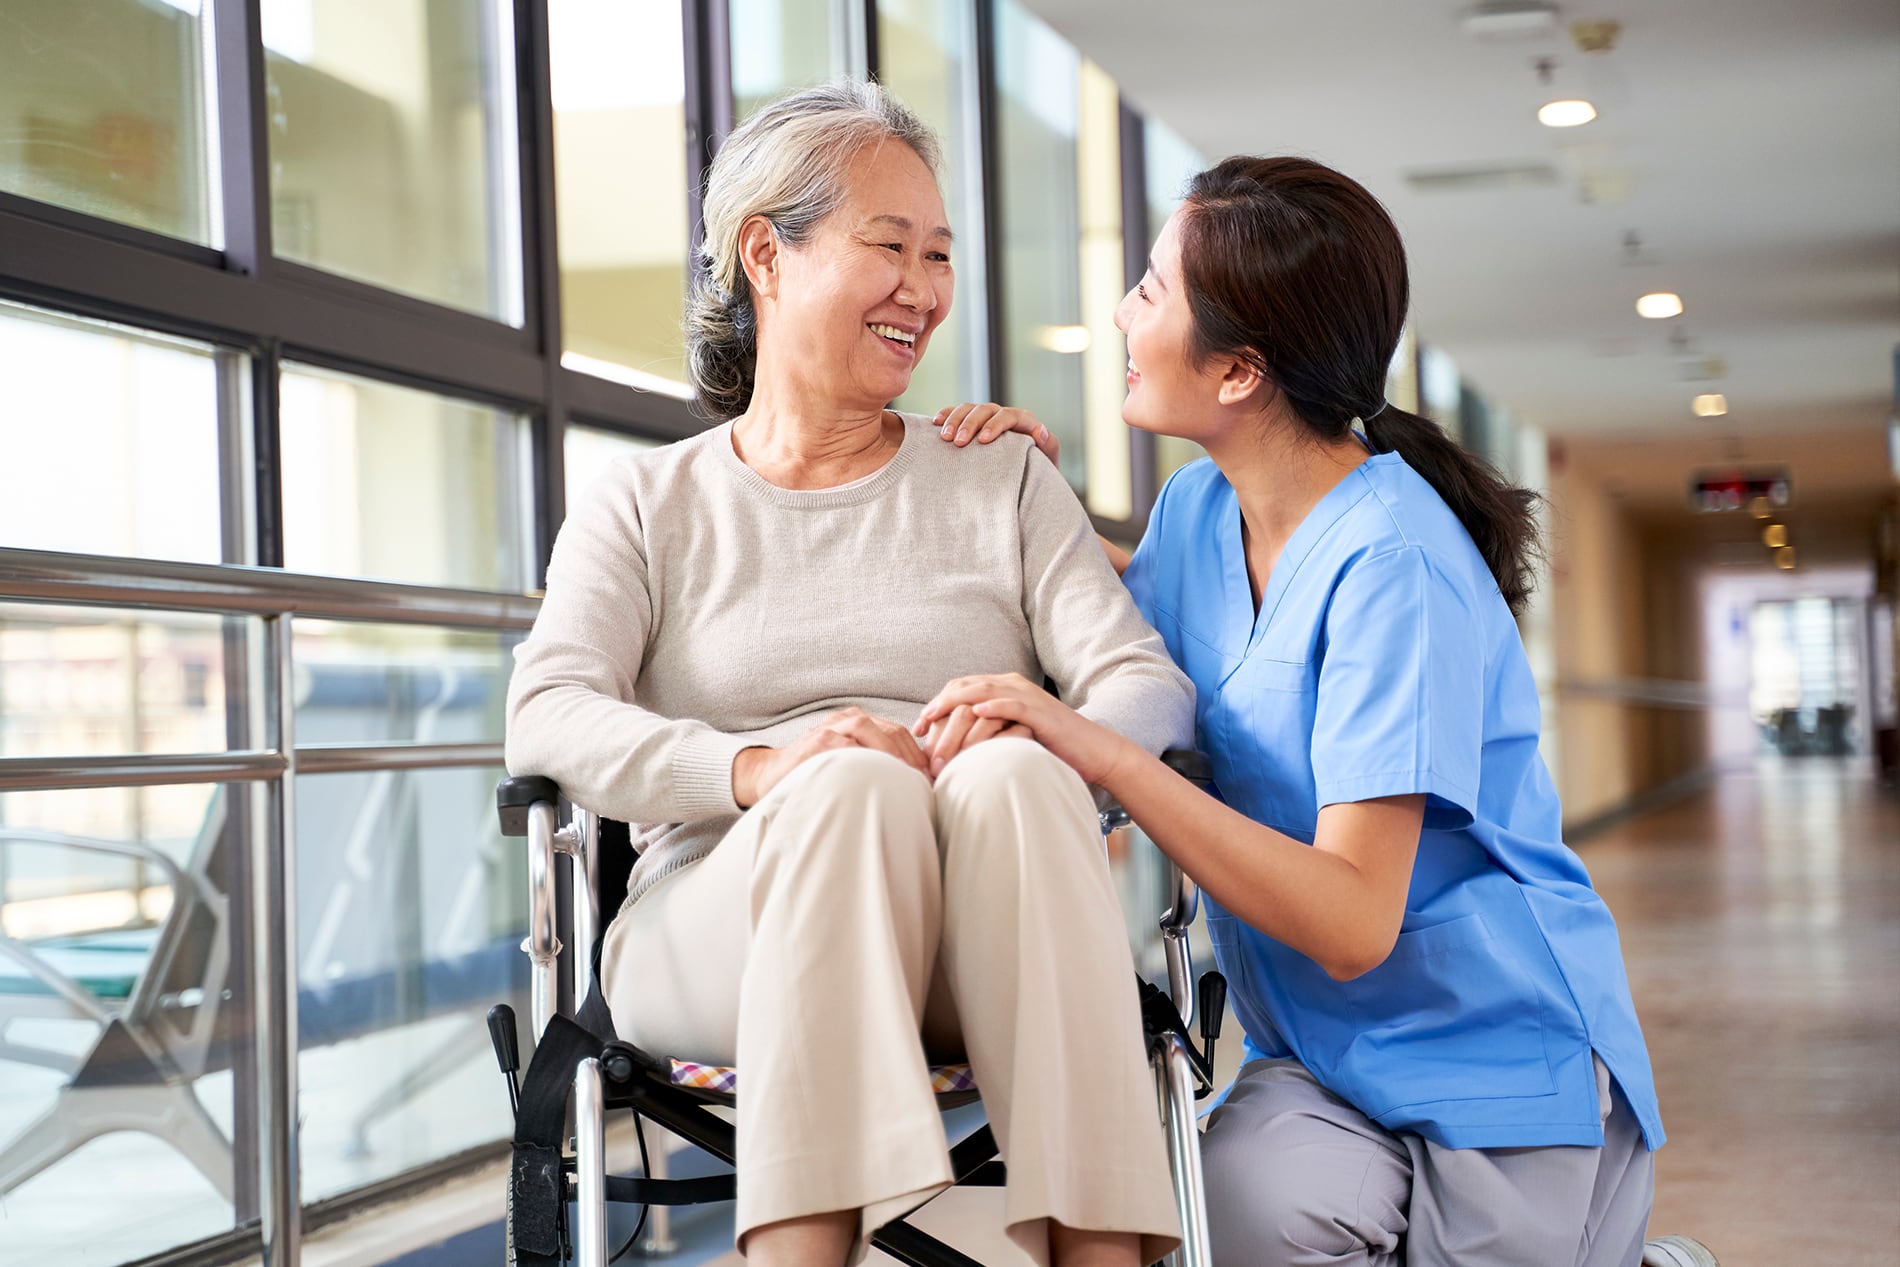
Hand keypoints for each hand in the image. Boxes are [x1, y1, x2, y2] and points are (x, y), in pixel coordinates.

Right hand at [732, 707, 929, 806]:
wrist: (770, 776)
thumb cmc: (816, 774)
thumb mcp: (850, 764)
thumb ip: (876, 765)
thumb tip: (917, 785)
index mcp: (859, 723)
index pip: (899, 733)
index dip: (918, 754)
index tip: (933, 778)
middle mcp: (846, 720)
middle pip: (890, 730)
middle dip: (911, 755)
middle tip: (926, 782)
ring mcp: (830, 728)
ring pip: (868, 730)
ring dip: (891, 754)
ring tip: (907, 777)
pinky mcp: (815, 742)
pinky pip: (843, 746)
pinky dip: (861, 759)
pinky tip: (875, 777)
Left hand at [914, 673, 1133, 786]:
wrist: (1091, 751)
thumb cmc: (1050, 749)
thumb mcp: (1011, 738)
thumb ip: (986, 735)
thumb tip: (954, 751)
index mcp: (1003, 689)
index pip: (960, 689)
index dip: (936, 705)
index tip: (917, 729)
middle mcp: (1012, 685)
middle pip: (964, 686)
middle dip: (938, 705)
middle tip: (919, 726)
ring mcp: (1026, 696)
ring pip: (982, 692)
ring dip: (955, 707)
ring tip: (934, 719)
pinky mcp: (1040, 711)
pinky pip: (1012, 704)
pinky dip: (993, 705)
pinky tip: (976, 713)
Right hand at [933, 403, 1059, 465]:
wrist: (1023, 481)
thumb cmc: (1036, 473)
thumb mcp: (1047, 462)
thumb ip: (1049, 446)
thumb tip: (1040, 430)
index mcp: (1023, 422)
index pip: (1010, 415)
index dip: (996, 425)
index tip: (983, 441)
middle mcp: (1003, 416)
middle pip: (986, 410)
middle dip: (970, 424)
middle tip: (958, 443)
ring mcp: (986, 418)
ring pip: (969, 409)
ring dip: (955, 420)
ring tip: (944, 438)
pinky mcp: (971, 423)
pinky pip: (957, 412)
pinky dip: (947, 415)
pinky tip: (935, 425)